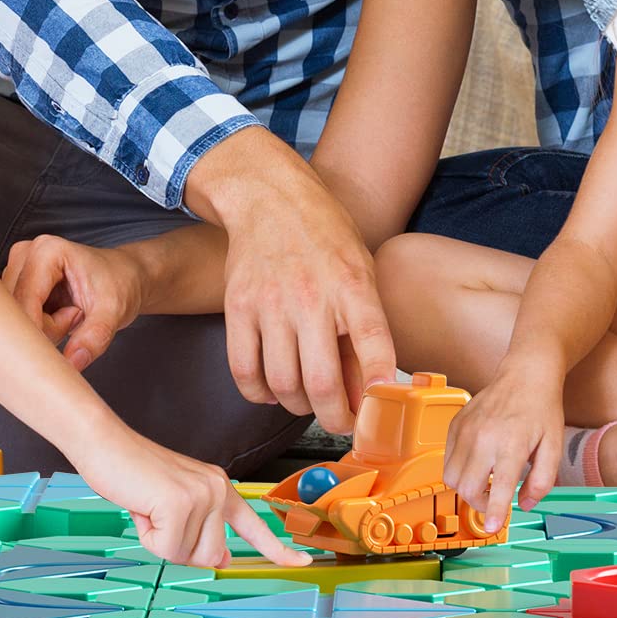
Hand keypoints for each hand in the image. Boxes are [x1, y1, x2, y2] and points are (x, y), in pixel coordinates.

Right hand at [3, 236, 144, 371]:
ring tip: (73, 314)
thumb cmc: (120, 284)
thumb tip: (72, 363)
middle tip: (77, 317)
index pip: (26, 302)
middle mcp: (25, 255)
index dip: (44, 328)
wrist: (125, 277)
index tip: (71, 333)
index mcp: (46, 251)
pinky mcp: (18, 286)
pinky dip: (41, 328)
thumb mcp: (114, 311)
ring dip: (44, 329)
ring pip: (16, 319)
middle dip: (46, 329)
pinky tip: (62, 316)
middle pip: (17, 311)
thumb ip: (94, 337)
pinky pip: (19, 321)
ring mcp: (18, 270)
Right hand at [76, 426, 311, 569]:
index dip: (278, 550)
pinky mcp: (180, 503)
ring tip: (149, 506)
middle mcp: (218, 489)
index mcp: (219, 487)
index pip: (254, 526)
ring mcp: (202, 495)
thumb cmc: (133, 472)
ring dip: (160, 540)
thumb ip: (200, 529)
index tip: (303, 564)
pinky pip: (166, 549)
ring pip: (186, 555)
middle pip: (211, 557)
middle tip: (157, 514)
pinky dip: (148, 536)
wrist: (106, 443)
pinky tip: (142, 506)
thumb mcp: (175, 503)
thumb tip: (220, 559)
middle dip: (179, 547)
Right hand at [223, 205, 393, 432]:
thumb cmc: (323, 234)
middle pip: (322, 384)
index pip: (375, 349)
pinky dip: (259, 393)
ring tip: (307, 400)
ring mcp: (270, 303)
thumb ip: (364, 326)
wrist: (270, 197)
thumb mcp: (360, 270)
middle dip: (336, 418)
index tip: (378, 415)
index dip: (379, 392)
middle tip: (341, 421)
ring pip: (283, 384)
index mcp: (353, 286)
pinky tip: (272, 388)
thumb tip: (364, 389)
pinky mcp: (237, 307)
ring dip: (298, 406)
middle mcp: (312, 297)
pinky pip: (244, 370)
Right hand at [442, 364, 564, 536]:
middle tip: (494, 499)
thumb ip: (543, 481)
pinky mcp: (455, 424)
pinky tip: (476, 463)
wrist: (524, 375)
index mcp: (512, 444)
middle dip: (479, 503)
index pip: (500, 486)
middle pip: (467, 486)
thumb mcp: (553, 448)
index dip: (494, 511)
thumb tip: (525, 504)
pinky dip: (458, 469)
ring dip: (466, 488)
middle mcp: (484, 437)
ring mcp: (466, 429)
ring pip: (451, 476)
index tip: (491, 528)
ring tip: (485, 481)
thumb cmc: (541, 411)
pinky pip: (447, 458)